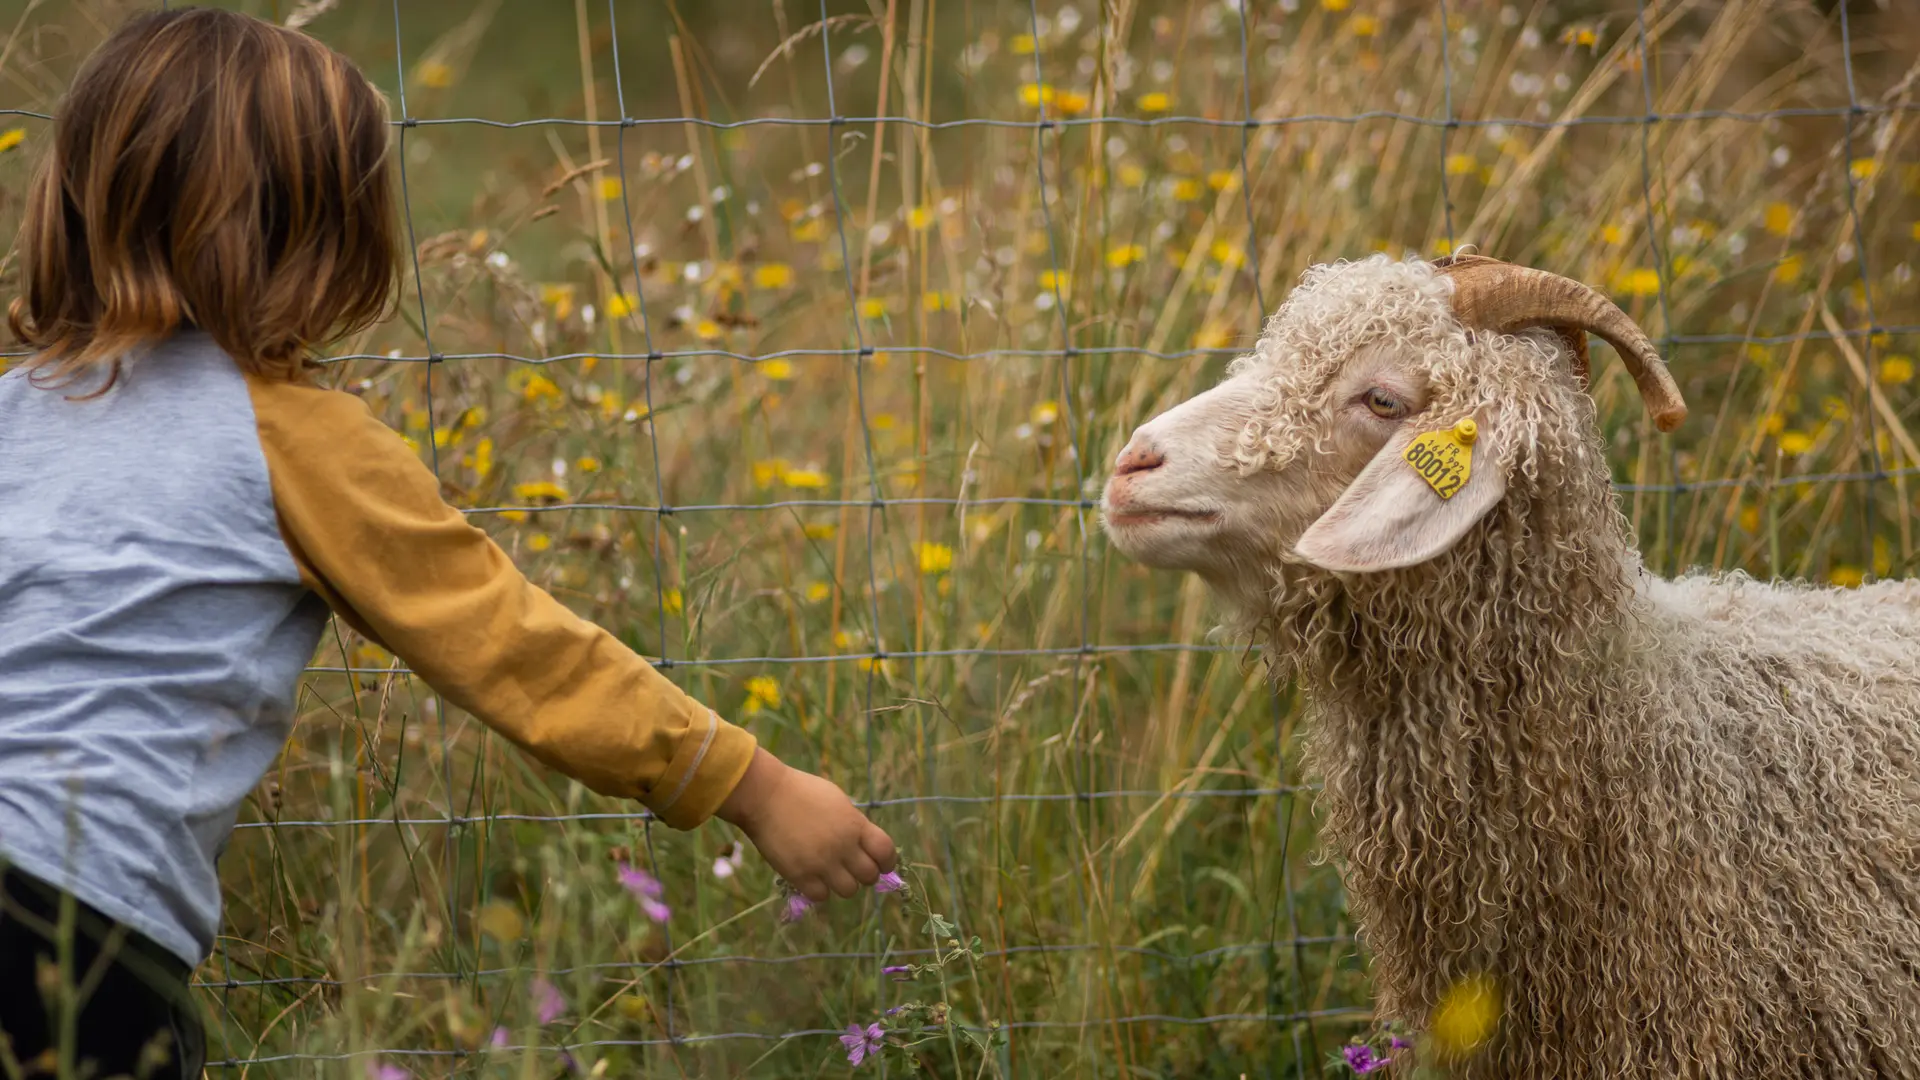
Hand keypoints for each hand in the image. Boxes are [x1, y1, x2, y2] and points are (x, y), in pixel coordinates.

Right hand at [715, 747, 895, 901]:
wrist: (765, 796)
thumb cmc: (802, 791)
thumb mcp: (837, 801)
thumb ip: (854, 824)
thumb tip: (864, 844)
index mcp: (855, 825)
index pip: (886, 852)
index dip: (887, 861)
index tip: (882, 864)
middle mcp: (843, 847)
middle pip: (869, 876)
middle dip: (865, 873)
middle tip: (853, 868)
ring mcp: (821, 863)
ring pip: (849, 891)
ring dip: (843, 883)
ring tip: (831, 873)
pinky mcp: (800, 875)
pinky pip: (821, 896)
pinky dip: (820, 890)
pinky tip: (813, 877)